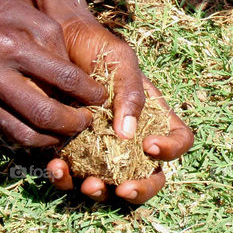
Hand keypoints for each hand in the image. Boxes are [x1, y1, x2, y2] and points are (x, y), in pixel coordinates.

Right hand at [0, 0, 108, 146]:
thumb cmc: (5, 12)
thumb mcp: (39, 22)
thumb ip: (61, 57)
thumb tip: (82, 92)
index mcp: (13, 45)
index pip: (63, 79)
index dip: (88, 93)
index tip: (102, 98)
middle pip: (42, 114)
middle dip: (72, 123)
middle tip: (87, 120)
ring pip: (22, 133)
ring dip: (52, 139)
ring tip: (69, 131)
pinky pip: (5, 132)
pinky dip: (30, 137)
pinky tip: (46, 132)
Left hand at [42, 14, 193, 203]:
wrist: (54, 40)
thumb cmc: (95, 47)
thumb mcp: (121, 61)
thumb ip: (131, 94)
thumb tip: (129, 134)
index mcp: (153, 115)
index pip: (178, 140)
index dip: (171, 149)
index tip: (149, 146)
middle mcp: (130, 138)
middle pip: (149, 176)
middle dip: (140, 189)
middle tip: (124, 188)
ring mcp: (100, 149)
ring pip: (110, 185)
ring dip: (101, 192)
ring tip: (88, 184)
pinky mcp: (70, 152)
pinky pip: (72, 177)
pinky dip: (65, 179)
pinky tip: (56, 167)